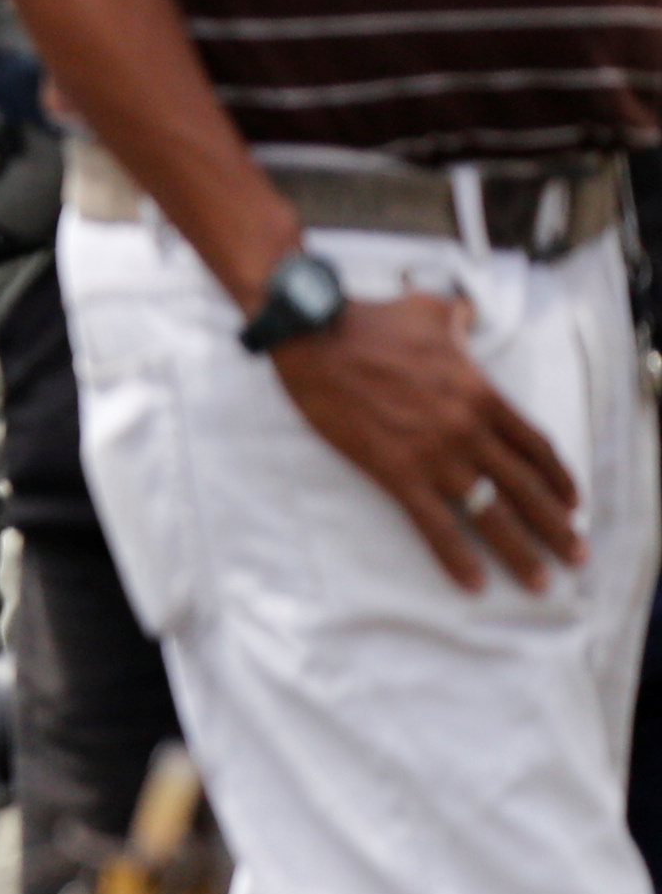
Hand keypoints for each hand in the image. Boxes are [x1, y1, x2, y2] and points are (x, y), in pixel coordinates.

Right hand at [271, 285, 584, 592]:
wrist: (317, 337)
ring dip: (521, 551)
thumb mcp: (429, 310)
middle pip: (526, 487)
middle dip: (557, 527)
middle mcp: (469, 429)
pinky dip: (457, 557)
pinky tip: (475, 583)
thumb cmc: (370, 322)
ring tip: (541, 581)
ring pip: (492, 513)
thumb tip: (466, 312)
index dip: (559, 479)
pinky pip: (435, 524)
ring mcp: (435, 454)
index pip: (535, 446)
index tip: (573, 504)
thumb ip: (458, 318)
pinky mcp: (396, 472)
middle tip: (577, 557)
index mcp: (482, 394)